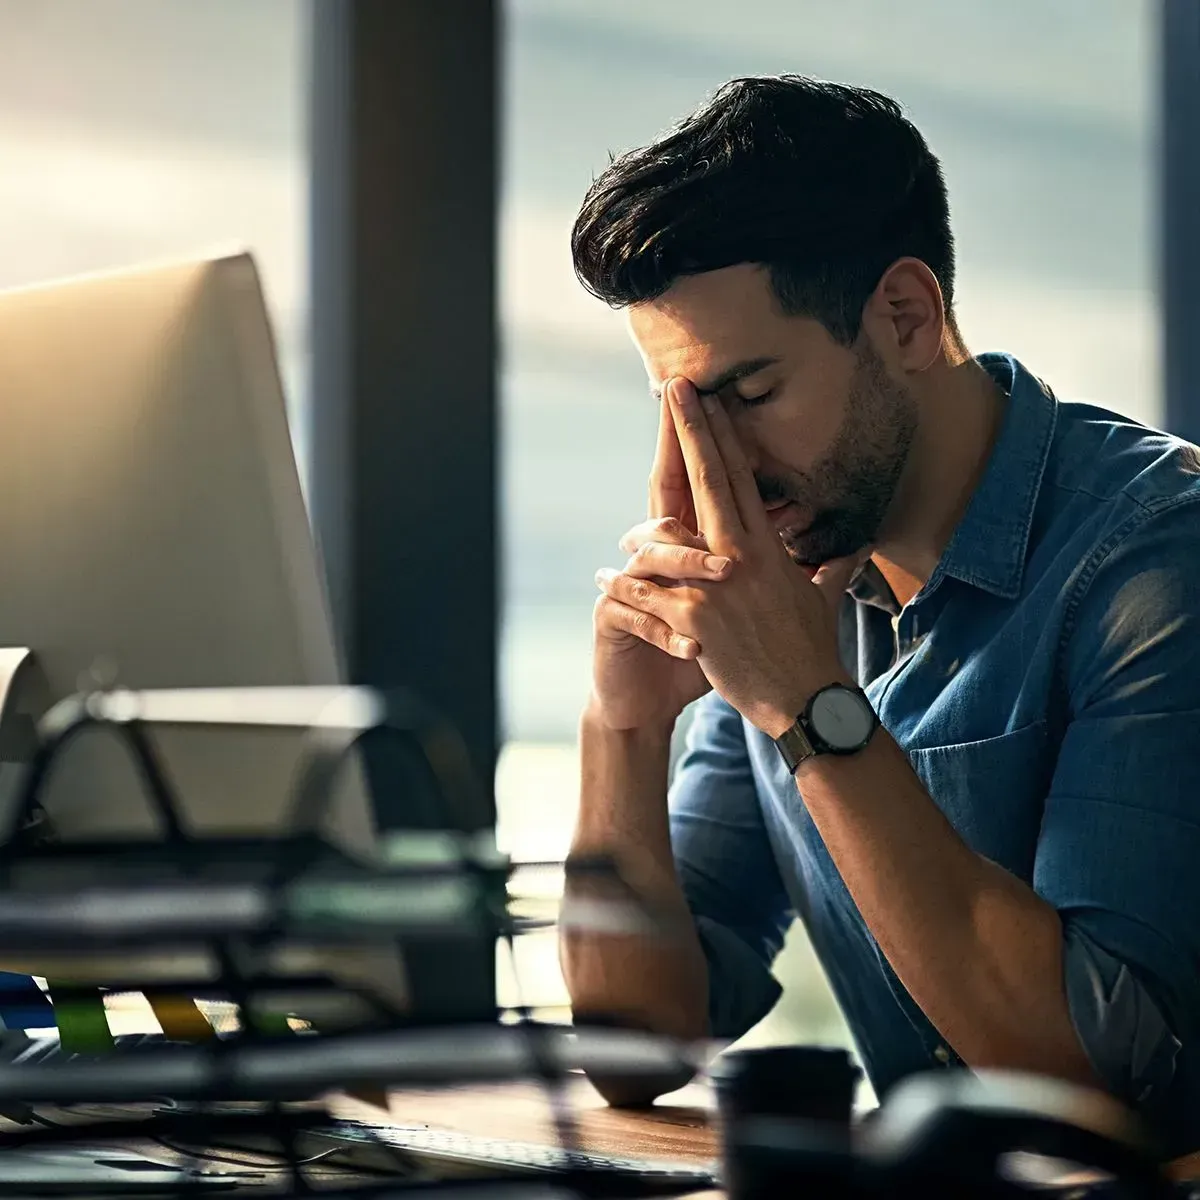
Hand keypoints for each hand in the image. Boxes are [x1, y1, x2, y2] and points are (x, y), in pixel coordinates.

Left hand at [595, 378, 861, 736]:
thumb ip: (832, 566)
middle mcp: (742, 554)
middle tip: (674, 386)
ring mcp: (717, 583)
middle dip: (691, 430)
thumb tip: (857, 546)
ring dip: (644, 513)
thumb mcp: (824, 600)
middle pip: (711, 479)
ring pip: (672, 529)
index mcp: (767, 547)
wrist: (803, 698)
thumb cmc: (812, 650)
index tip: (710, 399)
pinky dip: (628, 582)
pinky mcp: (695, 616)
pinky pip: (651, 591)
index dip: (723, 435)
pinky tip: (608, 572)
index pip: (741, 477)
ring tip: (627, 497)